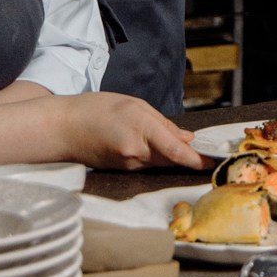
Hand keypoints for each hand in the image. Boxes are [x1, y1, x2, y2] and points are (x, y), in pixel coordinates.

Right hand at [61, 94, 204, 170]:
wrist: (62, 129)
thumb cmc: (94, 110)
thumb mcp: (133, 104)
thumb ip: (163, 123)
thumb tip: (188, 138)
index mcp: (140, 129)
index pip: (176, 151)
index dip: (197, 159)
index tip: (214, 163)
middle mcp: (135, 152)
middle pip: (172, 159)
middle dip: (190, 157)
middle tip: (208, 153)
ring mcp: (128, 165)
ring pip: (161, 162)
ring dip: (173, 156)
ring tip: (181, 146)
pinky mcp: (122, 171)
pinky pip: (147, 164)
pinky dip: (157, 158)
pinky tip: (155, 147)